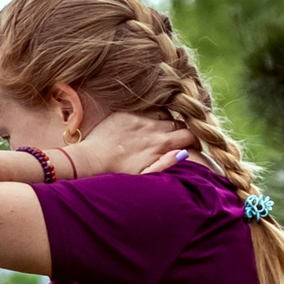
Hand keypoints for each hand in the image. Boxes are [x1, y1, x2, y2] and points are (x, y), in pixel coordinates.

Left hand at [65, 112, 187, 179]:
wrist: (89, 161)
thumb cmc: (117, 173)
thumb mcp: (144, 175)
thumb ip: (166, 164)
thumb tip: (184, 153)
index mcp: (162, 145)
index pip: (191, 136)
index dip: (193, 141)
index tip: (189, 146)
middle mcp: (155, 130)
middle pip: (181, 124)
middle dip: (183, 131)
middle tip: (176, 139)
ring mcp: (141, 120)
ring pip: (166, 115)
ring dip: (168, 122)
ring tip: (162, 132)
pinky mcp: (128, 114)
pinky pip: (149, 108)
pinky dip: (153, 114)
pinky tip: (147, 123)